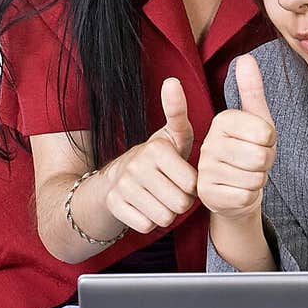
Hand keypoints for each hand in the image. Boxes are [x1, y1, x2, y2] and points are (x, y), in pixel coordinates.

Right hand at [101, 78, 197, 233]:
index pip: (192, 185)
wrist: (116, 178)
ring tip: (159, 198)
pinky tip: (144, 208)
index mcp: (156, 149)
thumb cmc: (157, 158)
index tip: (181, 177)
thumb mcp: (172, 136)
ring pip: (164, 218)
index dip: (192, 187)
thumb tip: (172, 81)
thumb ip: (178, 113)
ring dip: (166, 213)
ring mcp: (123, 186)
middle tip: (170, 190)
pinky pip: (146, 226)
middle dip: (180, 202)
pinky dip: (149, 222)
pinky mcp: (114, 205)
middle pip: (180, 204)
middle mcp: (137, 165)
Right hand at [197, 54, 276, 220]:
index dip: (270, 142)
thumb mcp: (257, 120)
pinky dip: (249, 197)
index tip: (258, 143)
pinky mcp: (208, 195)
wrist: (237, 189)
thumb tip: (246, 58)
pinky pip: (246, 196)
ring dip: (257, 180)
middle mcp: (209, 143)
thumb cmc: (250, 151)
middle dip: (265, 164)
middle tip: (254, 163)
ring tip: (246, 175)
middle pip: (261, 157)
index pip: (266, 133)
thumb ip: (251, 90)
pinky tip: (239, 190)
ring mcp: (205, 170)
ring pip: (254, 178)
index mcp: (222, 121)